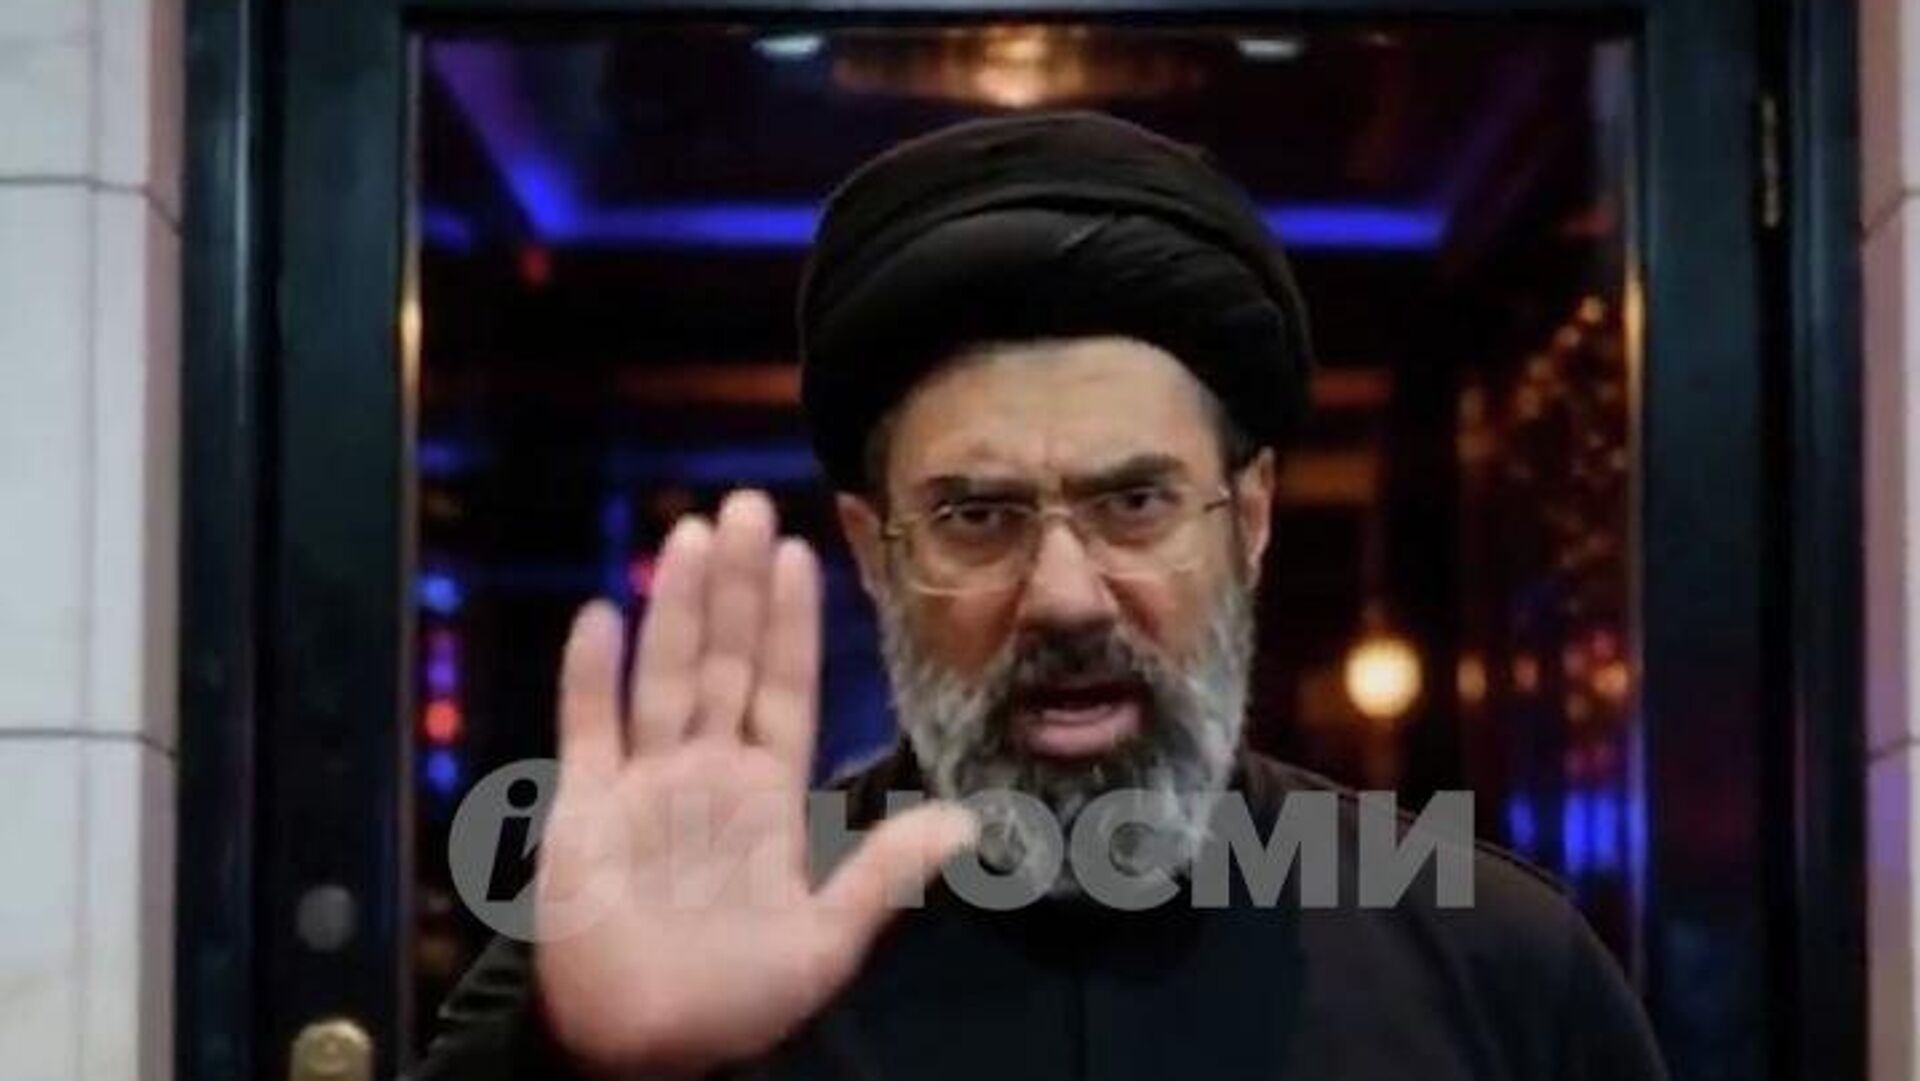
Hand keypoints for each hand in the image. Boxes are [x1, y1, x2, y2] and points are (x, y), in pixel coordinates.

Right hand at [532, 490, 975, 1077]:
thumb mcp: (826, 941)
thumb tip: (966, 822)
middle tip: (745, 506)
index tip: (802, 554)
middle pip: (726, 660)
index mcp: (769, 796)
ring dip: (678, 607)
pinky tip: (603, 613)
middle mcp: (708, 773)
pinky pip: (587, 727)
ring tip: (692, 535)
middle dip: (738, 588)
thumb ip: (884, 874)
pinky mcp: (585, 808)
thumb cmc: (737, 1003)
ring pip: (664, 674)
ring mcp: (645, 783)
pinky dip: (591, 674)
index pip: (785, 688)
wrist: (647, 1050)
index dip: (794, 623)